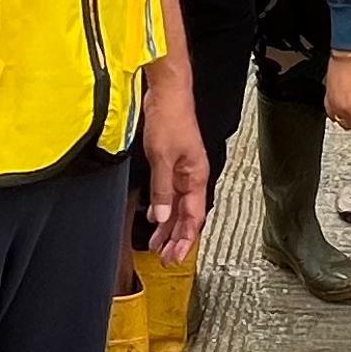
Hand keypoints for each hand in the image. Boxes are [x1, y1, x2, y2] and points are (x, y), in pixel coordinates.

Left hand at [136, 62, 209, 263]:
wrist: (167, 93)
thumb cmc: (171, 118)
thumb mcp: (162, 158)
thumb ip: (162, 190)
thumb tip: (162, 216)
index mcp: (196, 177)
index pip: (193, 217)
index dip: (185, 239)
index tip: (175, 256)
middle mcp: (192, 176)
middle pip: (187, 216)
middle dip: (176, 238)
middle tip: (165, 258)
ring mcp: (182, 170)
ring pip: (177, 206)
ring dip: (168, 226)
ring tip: (156, 244)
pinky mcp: (171, 163)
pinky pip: (169, 193)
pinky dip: (162, 207)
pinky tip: (154, 217)